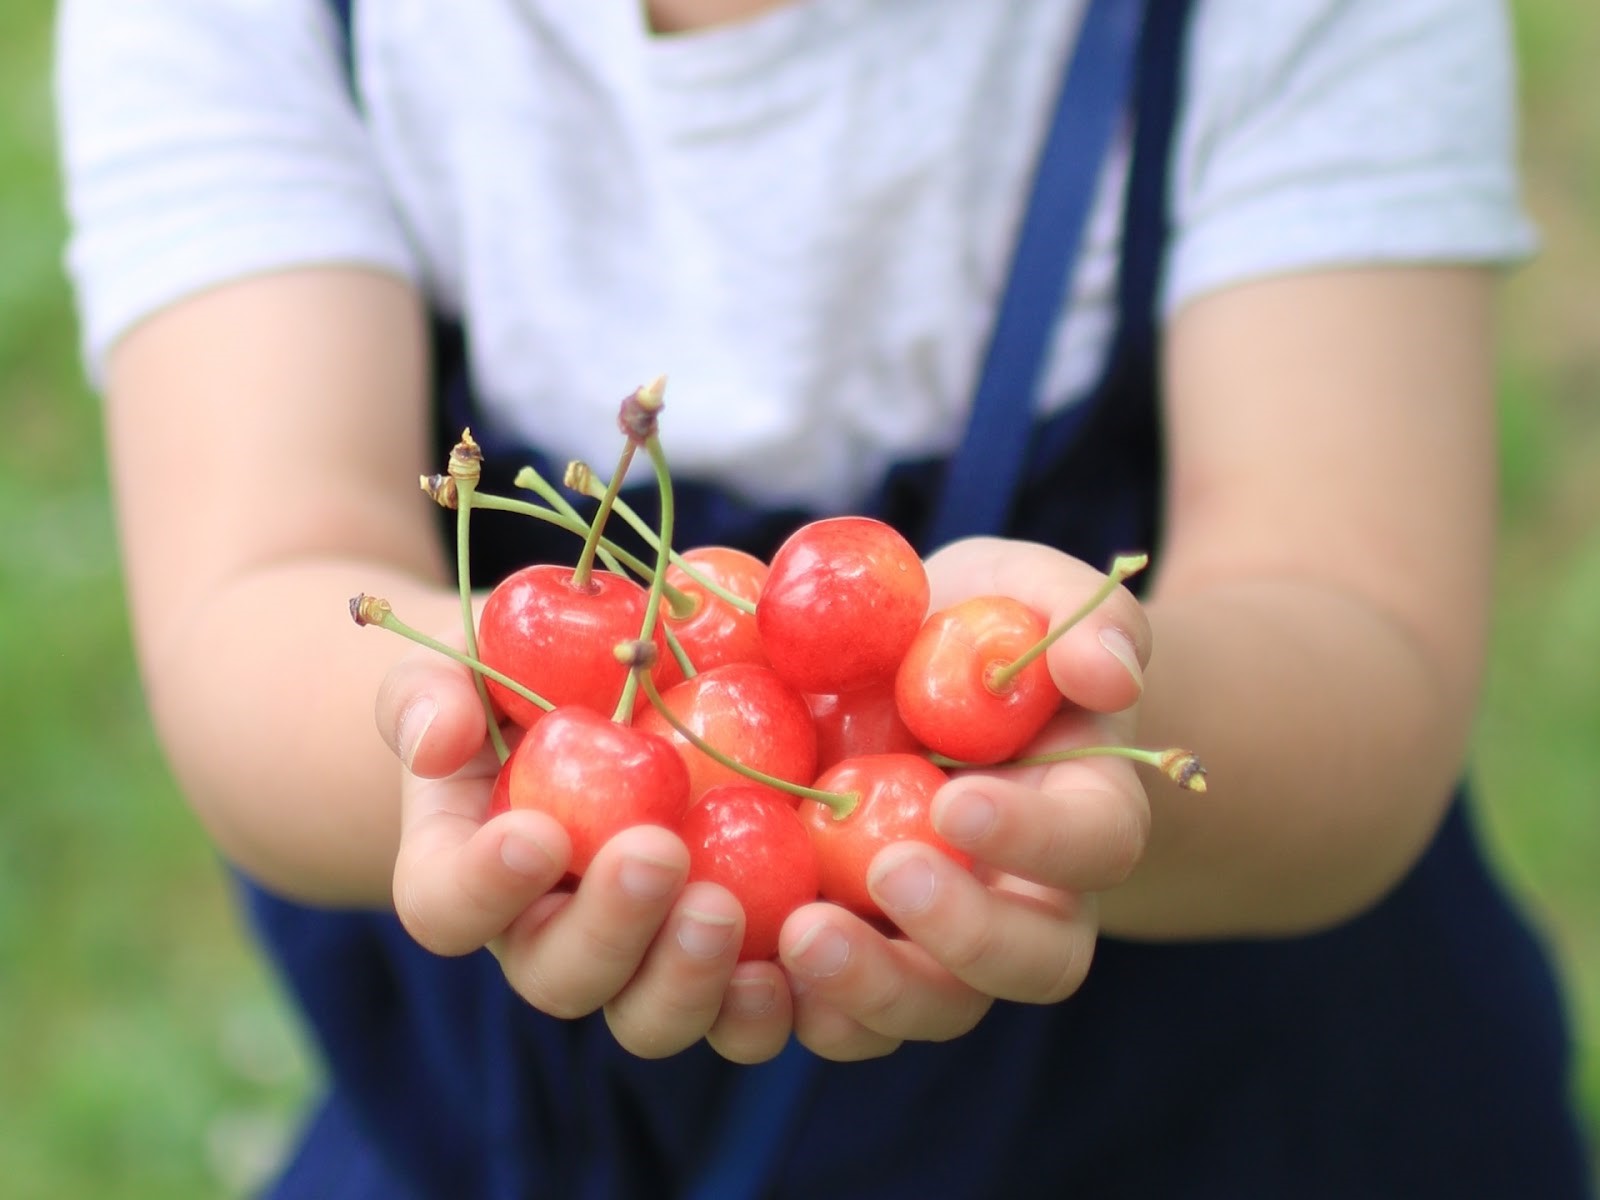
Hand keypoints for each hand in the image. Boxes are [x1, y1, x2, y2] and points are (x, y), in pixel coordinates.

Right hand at [374, 639, 798, 1062]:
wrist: (600, 695)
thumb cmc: (514, 675)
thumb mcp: (459, 664)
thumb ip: (428, 695)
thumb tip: (439, 741)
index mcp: (468, 871)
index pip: (447, 907)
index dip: (484, 888)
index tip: (538, 833)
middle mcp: (547, 934)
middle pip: (559, 977)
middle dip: (609, 929)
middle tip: (657, 854)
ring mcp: (637, 957)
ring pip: (648, 1016)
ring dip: (685, 979)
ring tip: (724, 909)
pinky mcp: (717, 957)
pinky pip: (736, 1013)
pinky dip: (764, 1004)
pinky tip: (800, 952)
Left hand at [772, 537, 1151, 1058]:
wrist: (904, 670)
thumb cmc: (980, 626)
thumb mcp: (1033, 591)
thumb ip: (1088, 622)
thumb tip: (1105, 671)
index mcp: (1082, 814)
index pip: (1092, 845)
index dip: (1036, 836)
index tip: (954, 799)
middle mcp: (1024, 901)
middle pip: (1026, 963)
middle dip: (962, 937)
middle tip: (886, 874)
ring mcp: (935, 942)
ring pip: (930, 1008)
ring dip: (870, 991)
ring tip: (799, 937)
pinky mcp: (850, 948)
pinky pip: (832, 1010)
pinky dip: (785, 1005)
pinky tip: (734, 964)